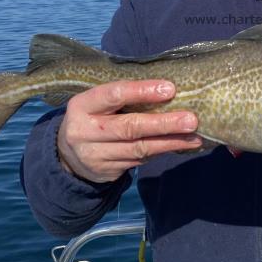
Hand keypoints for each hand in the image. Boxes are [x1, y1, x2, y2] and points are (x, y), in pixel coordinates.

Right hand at [56, 80, 201, 182]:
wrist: (67, 155)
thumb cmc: (94, 117)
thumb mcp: (98, 102)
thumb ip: (123, 96)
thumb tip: (168, 90)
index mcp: (82, 105)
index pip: (113, 94)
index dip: (141, 91)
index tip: (170, 89)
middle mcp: (85, 131)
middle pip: (129, 127)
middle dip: (164, 123)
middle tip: (191, 120)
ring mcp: (95, 155)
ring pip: (138, 149)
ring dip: (170, 142)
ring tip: (194, 137)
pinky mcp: (106, 172)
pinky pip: (138, 161)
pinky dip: (160, 152)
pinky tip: (178, 146)